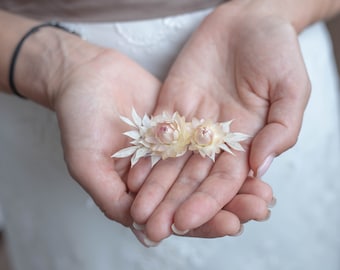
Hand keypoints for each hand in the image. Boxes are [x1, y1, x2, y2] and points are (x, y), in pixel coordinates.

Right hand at [50, 41, 272, 245]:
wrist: (86, 75)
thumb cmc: (78, 118)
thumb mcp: (87, 162)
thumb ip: (111, 198)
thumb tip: (145, 233)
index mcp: (138, 191)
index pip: (174, 214)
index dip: (203, 222)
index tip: (231, 224)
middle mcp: (159, 175)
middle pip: (198, 196)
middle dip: (231, 205)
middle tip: (261, 209)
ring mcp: (173, 150)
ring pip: (208, 172)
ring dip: (237, 183)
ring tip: (265, 192)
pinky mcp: (182, 127)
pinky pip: (208, 142)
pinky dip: (229, 152)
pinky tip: (253, 157)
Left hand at [128, 0, 309, 241]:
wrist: (249, 19)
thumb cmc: (276, 50)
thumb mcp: (291, 88)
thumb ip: (281, 129)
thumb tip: (260, 168)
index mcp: (245, 141)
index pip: (224, 181)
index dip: (206, 203)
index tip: (186, 221)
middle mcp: (215, 139)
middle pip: (192, 179)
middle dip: (174, 204)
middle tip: (155, 228)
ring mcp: (191, 123)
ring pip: (171, 163)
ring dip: (154, 188)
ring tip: (137, 210)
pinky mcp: (172, 106)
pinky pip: (156, 135)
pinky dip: (145, 156)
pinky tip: (132, 175)